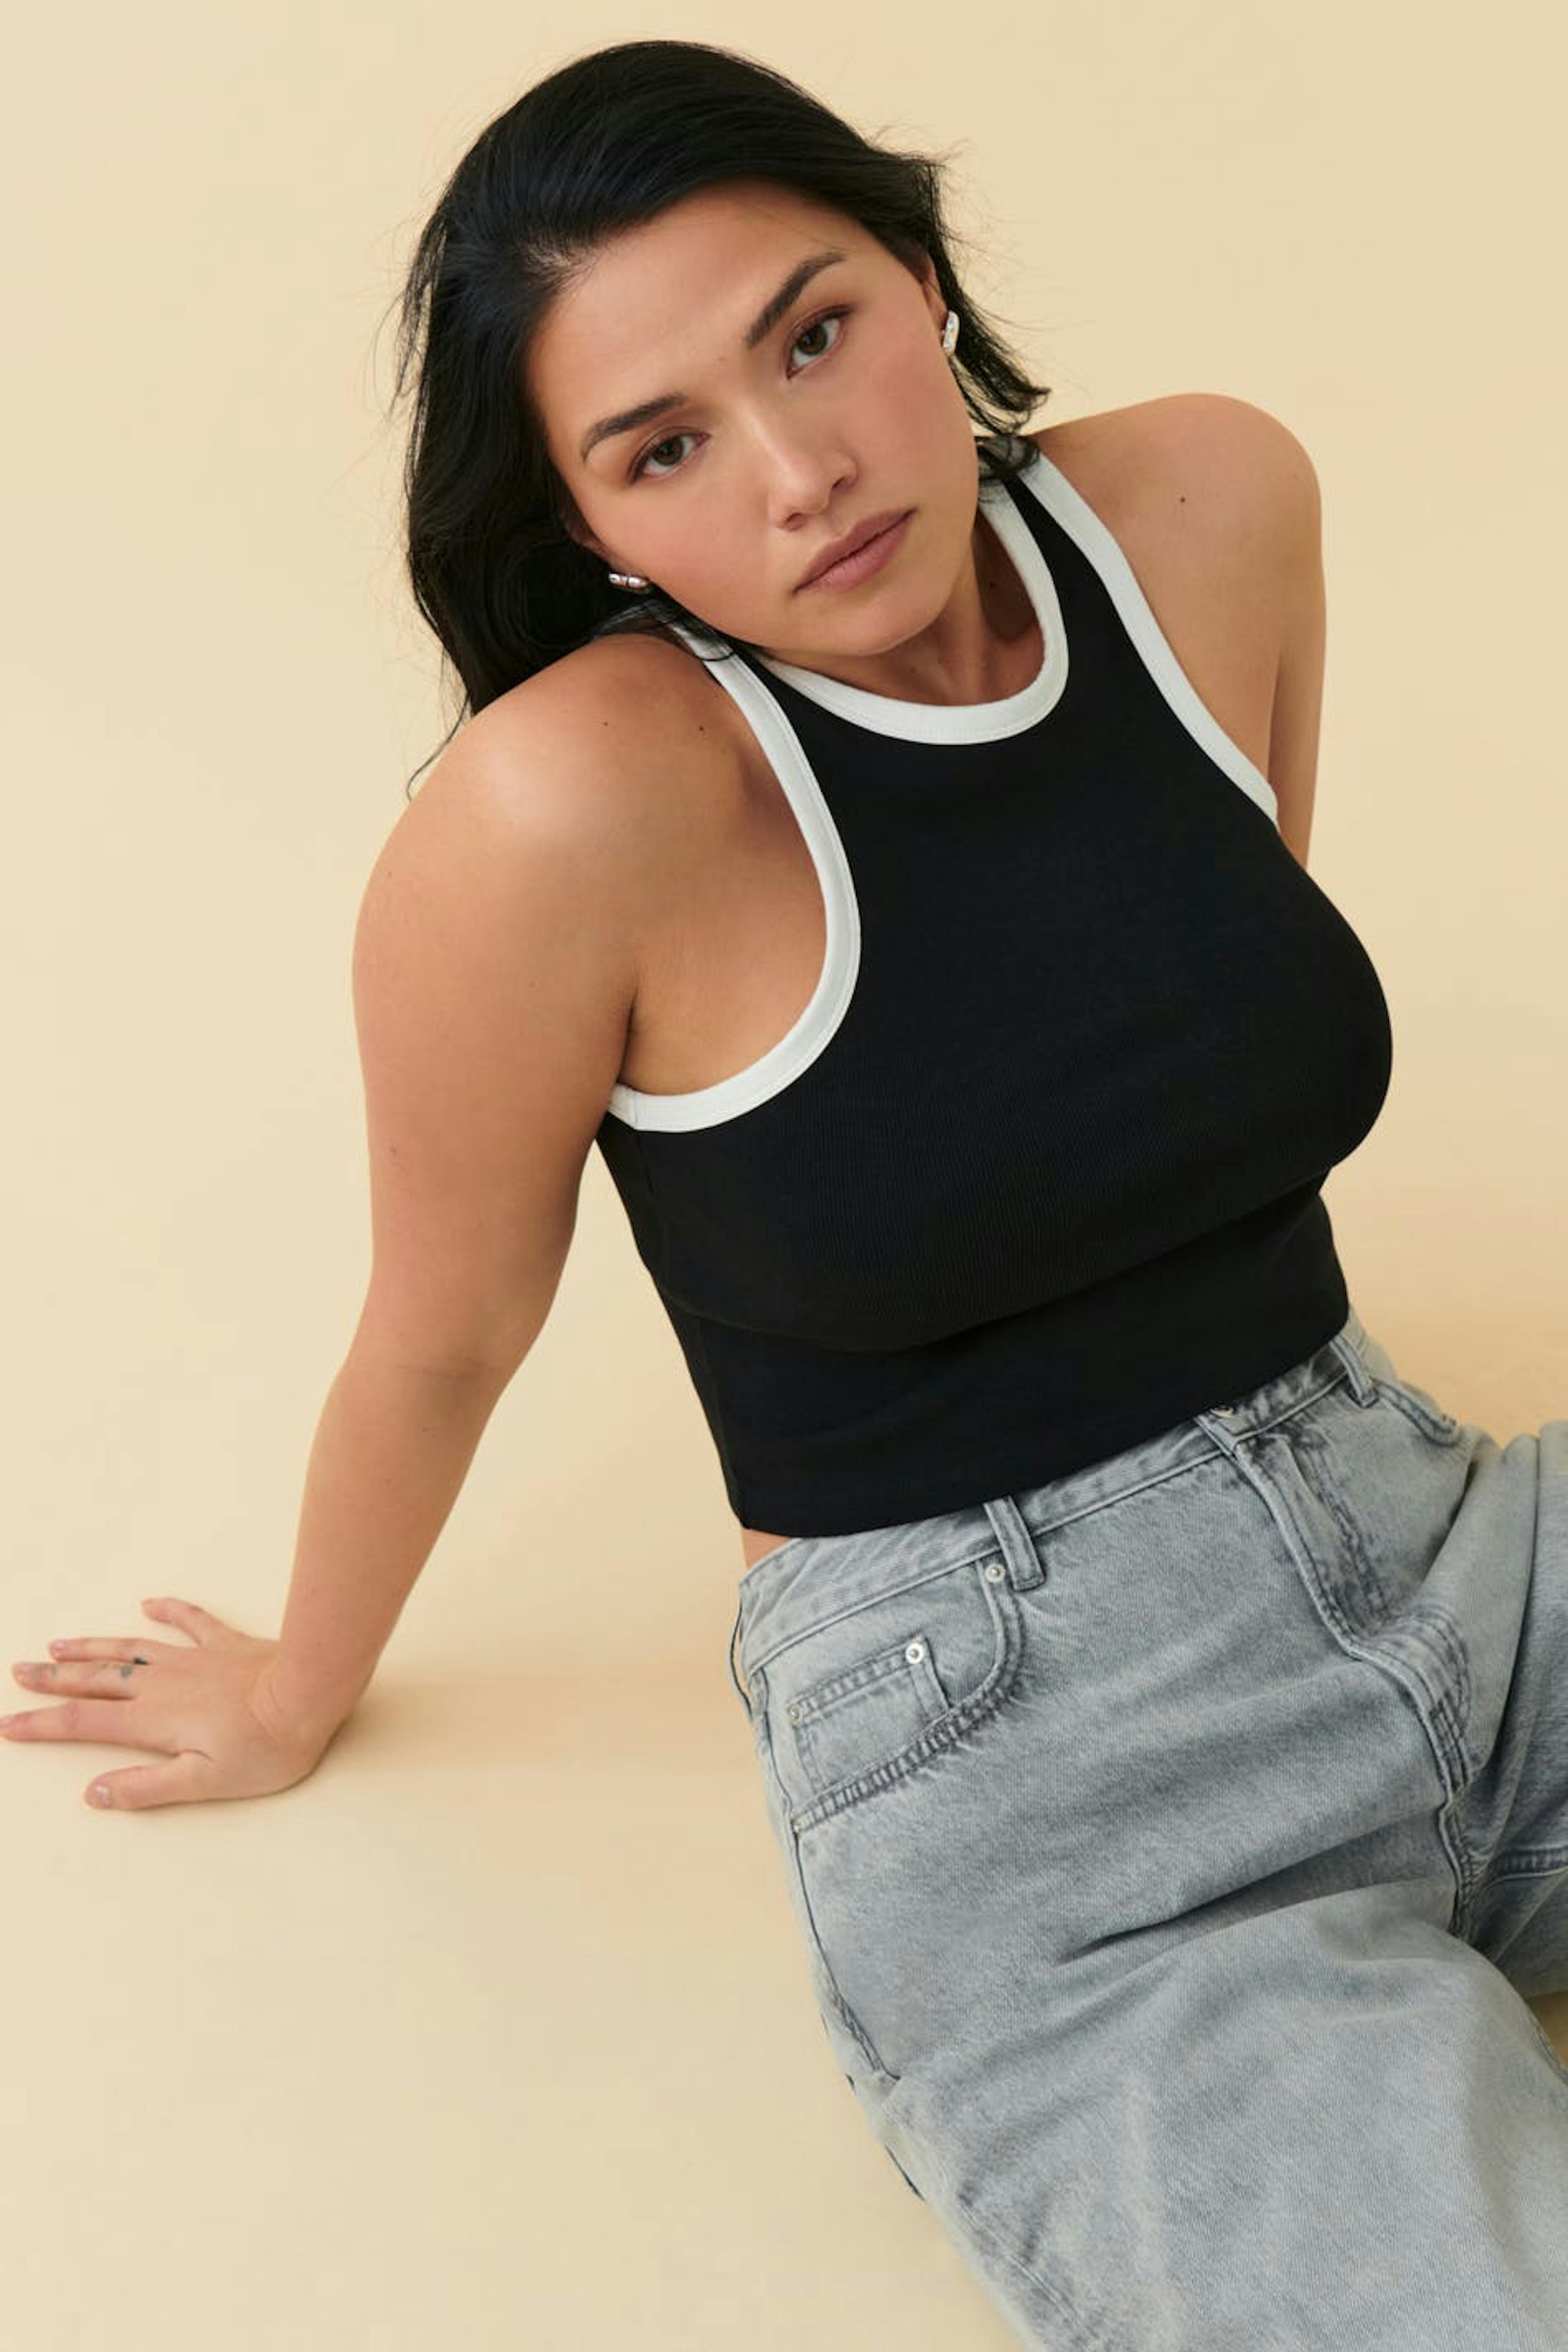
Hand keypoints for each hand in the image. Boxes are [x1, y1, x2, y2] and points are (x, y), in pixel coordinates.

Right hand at [1, 1596, 341, 1810]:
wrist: (309, 1693)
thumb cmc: (265, 1747)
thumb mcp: (204, 1783)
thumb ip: (147, 1787)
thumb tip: (95, 1792)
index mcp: (153, 1720)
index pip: (83, 1722)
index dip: (42, 1724)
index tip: (8, 1722)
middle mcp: (163, 1683)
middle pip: (95, 1679)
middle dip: (53, 1679)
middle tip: (19, 1671)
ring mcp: (193, 1658)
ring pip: (130, 1647)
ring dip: (92, 1646)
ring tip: (58, 1644)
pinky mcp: (226, 1643)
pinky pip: (190, 1620)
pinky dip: (168, 1610)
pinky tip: (151, 1602)